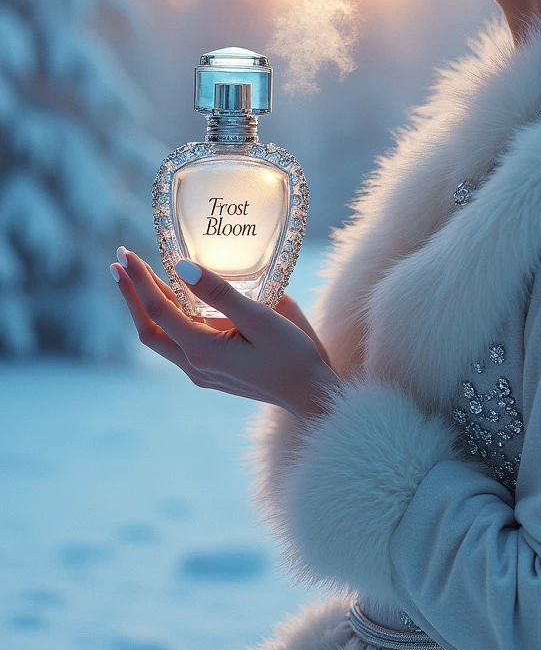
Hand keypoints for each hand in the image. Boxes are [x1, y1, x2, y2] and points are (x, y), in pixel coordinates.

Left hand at [110, 248, 341, 418]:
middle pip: (148, 329)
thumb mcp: (262, 318)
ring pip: (160, 339)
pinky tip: (174, 301)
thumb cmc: (294, 355)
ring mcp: (201, 373)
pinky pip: (178, 343)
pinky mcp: (211, 372)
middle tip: (119, 262)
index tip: (127, 254)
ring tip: (138, 277)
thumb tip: (181, 267)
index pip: (158, 311)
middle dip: (130, 295)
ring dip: (145, 308)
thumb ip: (220, 293)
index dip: (139, 281)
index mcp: (203, 352)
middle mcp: (194, 366)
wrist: (312, 395)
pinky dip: (167, 319)